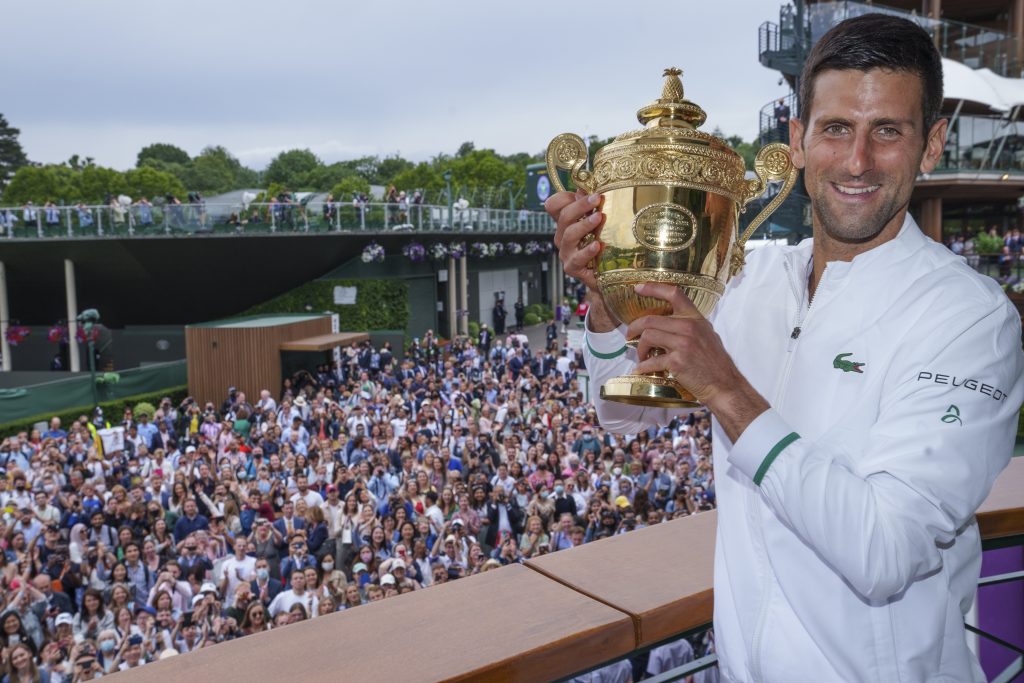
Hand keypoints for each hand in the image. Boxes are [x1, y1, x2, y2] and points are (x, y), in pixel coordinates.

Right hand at [547, 191, 603, 291]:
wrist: (607, 276)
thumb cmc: (603, 248)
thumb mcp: (599, 225)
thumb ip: (592, 209)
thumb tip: (588, 189)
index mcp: (566, 223)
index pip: (553, 205)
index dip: (564, 197)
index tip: (583, 192)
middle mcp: (562, 236)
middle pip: (564, 216)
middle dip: (580, 205)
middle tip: (597, 199)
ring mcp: (566, 252)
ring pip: (569, 234)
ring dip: (584, 224)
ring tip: (599, 218)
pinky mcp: (571, 268)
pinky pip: (577, 258)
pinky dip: (587, 251)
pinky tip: (598, 245)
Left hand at [627, 282, 768, 440]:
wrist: (724, 384)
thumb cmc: (715, 362)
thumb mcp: (707, 335)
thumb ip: (689, 326)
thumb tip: (668, 324)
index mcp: (695, 318)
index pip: (674, 294)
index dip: (653, 288)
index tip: (638, 288)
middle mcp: (688, 327)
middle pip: (650, 319)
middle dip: (634, 328)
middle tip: (630, 335)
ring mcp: (682, 344)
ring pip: (647, 336)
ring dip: (639, 348)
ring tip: (641, 355)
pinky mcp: (677, 361)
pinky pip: (651, 361)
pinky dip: (643, 366)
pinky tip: (642, 369)